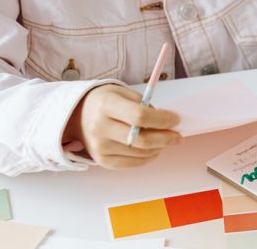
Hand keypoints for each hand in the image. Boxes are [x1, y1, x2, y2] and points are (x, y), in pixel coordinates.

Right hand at [63, 84, 181, 168]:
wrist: (79, 116)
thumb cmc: (107, 102)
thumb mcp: (124, 93)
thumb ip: (145, 106)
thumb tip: (168, 123)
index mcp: (106, 105)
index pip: (140, 116)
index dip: (162, 120)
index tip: (176, 119)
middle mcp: (100, 127)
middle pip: (141, 140)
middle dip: (166, 138)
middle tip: (178, 136)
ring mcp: (100, 147)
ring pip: (140, 154)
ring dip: (159, 148)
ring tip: (165, 140)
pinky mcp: (102, 160)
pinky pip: (132, 163)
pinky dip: (148, 158)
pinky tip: (154, 150)